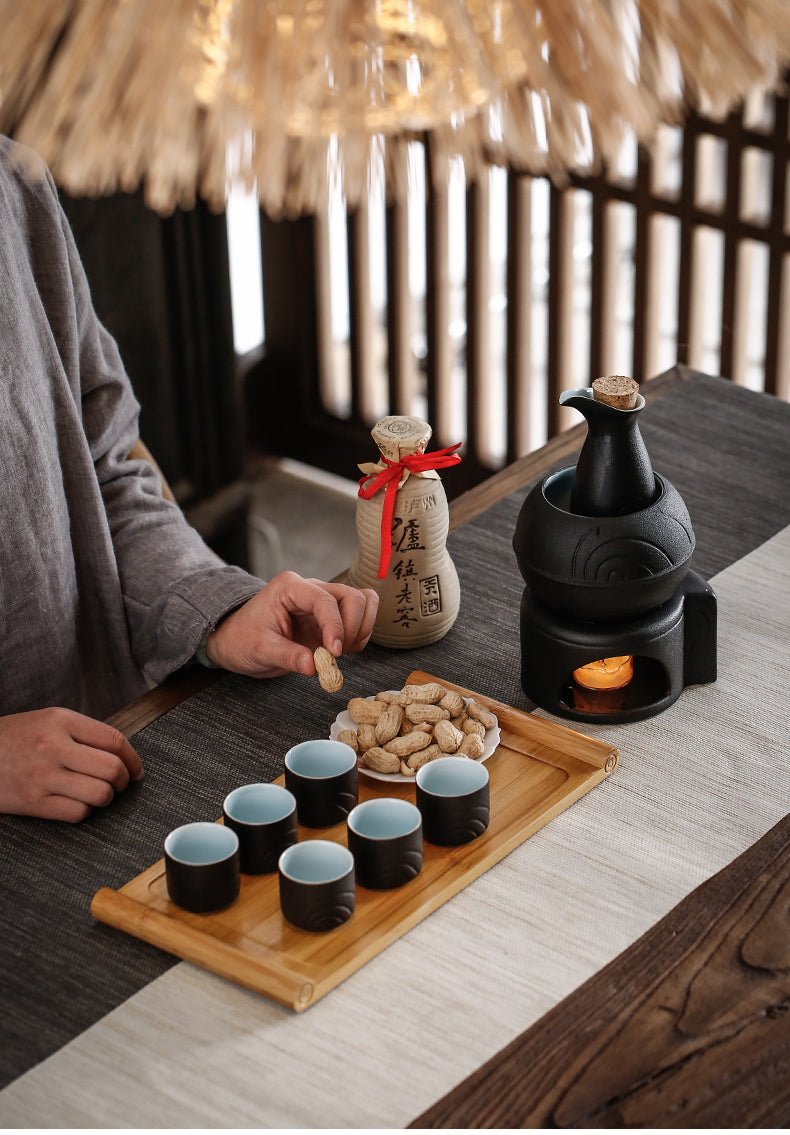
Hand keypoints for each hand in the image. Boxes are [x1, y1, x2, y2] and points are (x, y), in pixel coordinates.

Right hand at [0, 708, 142, 822]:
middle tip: (120, 784)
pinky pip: (77, 812)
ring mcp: (42, 775)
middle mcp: (52, 745)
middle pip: (111, 768)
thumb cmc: (14, 739)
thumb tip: (122, 754)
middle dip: (124, 781)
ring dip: (105, 798)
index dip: (133, 759)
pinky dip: (83, 811)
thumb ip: (82, 733)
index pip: (114, 740)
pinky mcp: (32, 802)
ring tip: (96, 794)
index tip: (137, 770)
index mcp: (60, 720)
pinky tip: (75, 803)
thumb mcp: (47, 721)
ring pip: (99, 793)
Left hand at [205, 571, 378, 678]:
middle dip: (353, 627)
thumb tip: (314, 667)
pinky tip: (339, 652)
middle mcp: (311, 589)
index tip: (335, 652)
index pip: (325, 599)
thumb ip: (288, 656)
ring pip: (363, 603)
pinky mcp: (330, 618)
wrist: (237, 640)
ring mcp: (323, 602)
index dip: (335, 625)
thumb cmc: (242, 638)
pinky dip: (358, 636)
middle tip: (337, 653)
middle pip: (353, 596)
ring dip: (361, 629)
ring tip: (340, 651)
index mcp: (290, 588)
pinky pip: (359, 619)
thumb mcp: (260, 649)